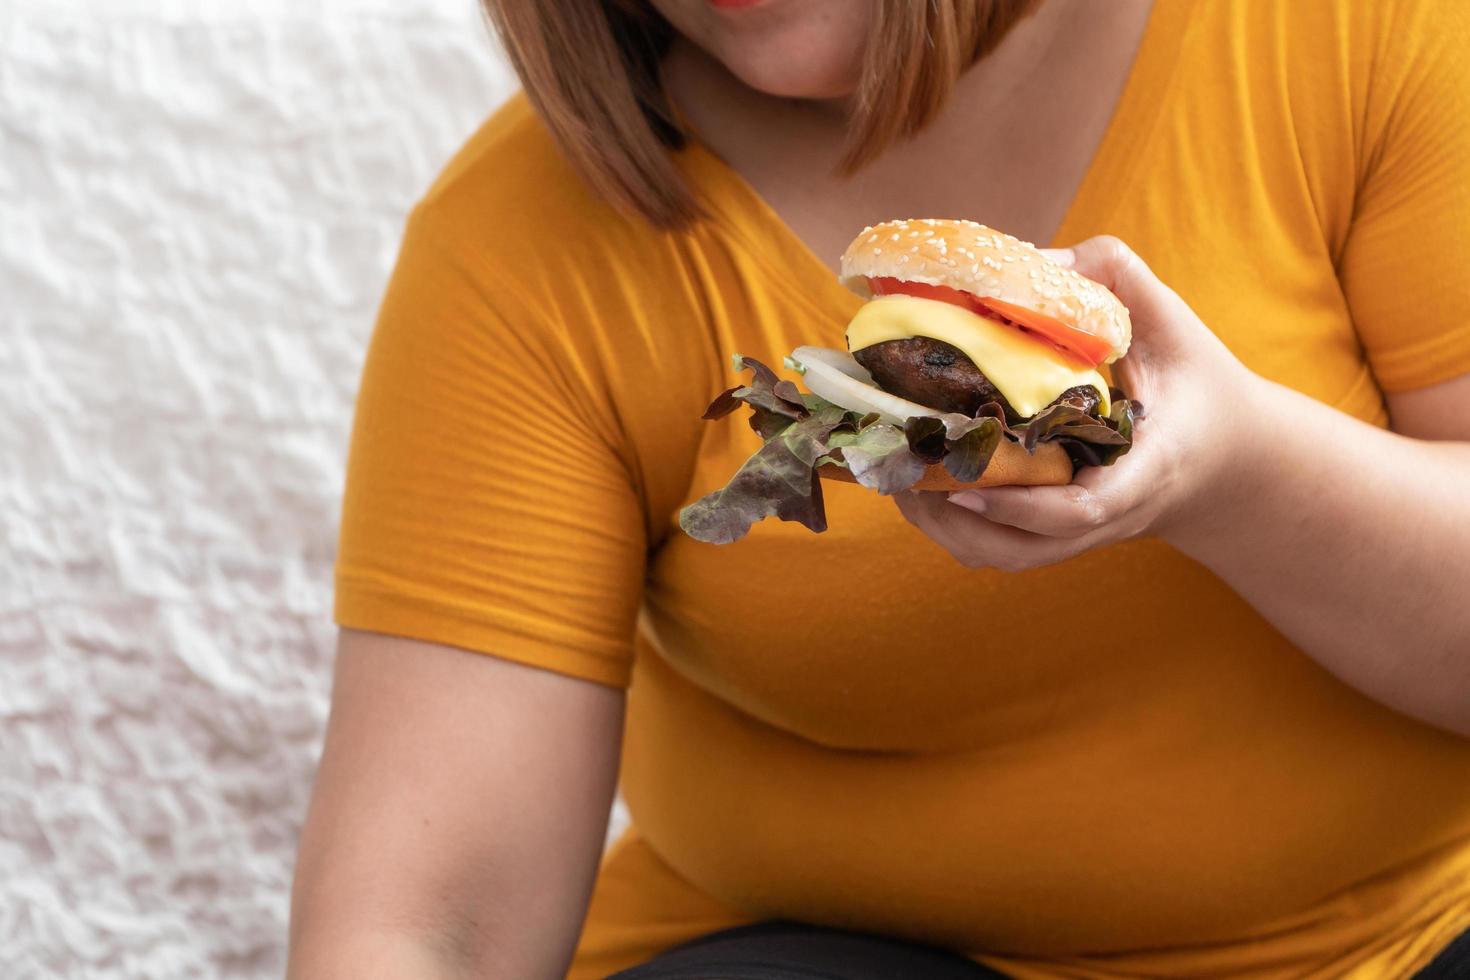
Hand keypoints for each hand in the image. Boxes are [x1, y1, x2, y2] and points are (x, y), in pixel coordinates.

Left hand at [895, 236, 1264, 571]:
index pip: (1084, 510)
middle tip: (902, 462)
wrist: (1228, 457)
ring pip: (999, 556)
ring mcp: (1080, 535)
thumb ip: (1117, 279)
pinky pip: (997, 548)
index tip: (967, 483)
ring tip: (895, 471)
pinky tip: (917, 478)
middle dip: (951, 518)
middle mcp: (1108, 516)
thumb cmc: (1197, 386)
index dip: (1019, 506)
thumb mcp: (1172, 324)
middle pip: (1019, 549)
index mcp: (1145, 470)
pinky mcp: (1058, 537)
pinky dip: (950, 525)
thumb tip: (1036, 259)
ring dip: (941, 524)